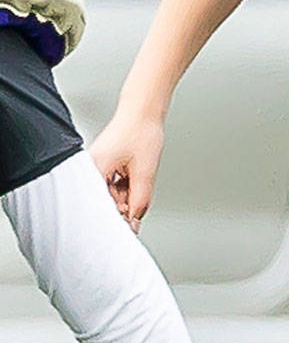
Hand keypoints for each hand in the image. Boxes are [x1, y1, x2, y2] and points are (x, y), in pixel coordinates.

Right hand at [90, 111, 165, 228]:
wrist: (143, 112)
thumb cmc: (141, 131)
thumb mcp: (145, 172)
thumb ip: (140, 201)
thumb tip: (134, 222)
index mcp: (93, 169)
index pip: (96, 206)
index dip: (111, 219)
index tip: (123, 229)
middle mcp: (89, 169)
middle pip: (104, 202)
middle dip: (123, 205)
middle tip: (137, 199)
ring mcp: (95, 168)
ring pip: (110, 196)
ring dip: (126, 195)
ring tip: (137, 177)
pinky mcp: (103, 167)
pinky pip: (112, 186)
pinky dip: (125, 188)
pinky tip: (133, 178)